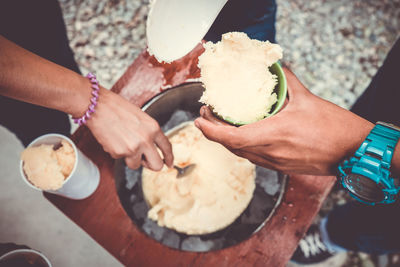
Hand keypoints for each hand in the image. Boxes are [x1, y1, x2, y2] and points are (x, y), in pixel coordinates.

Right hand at [87, 88, 172, 170]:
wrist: (98, 107)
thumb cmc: (117, 108)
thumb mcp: (141, 117)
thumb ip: (149, 132)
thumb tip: (152, 147)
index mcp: (153, 128)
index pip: (167, 147)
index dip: (169, 158)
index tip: (169, 164)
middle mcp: (146, 139)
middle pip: (157, 165)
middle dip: (151, 165)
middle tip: (145, 161)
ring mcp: (133, 148)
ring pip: (136, 165)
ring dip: (131, 158)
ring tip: (123, 143)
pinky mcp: (119, 153)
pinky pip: (121, 159)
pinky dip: (117, 152)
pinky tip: (113, 139)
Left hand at [194, 68, 373, 175]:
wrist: (353, 152)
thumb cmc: (333, 126)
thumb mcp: (308, 98)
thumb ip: (288, 81)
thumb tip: (276, 67)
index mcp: (275, 135)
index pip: (232, 139)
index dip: (211, 131)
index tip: (199, 119)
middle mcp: (271, 153)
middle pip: (231, 147)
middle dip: (213, 132)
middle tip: (206, 115)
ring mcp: (275, 163)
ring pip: (241, 154)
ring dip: (226, 140)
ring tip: (219, 124)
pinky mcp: (281, 168)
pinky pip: (253, 158)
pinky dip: (241, 147)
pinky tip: (240, 135)